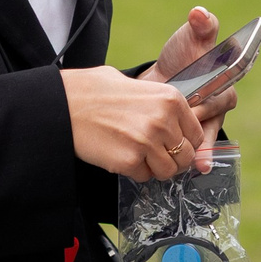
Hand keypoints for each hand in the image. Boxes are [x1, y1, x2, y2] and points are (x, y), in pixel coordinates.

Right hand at [63, 64, 210, 180]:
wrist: (64, 103)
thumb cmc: (95, 91)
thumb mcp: (137, 85)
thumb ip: (160, 104)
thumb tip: (175, 123)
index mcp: (171, 99)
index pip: (197, 134)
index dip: (185, 143)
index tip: (173, 145)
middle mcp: (164, 120)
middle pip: (185, 156)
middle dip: (172, 160)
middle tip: (155, 156)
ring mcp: (147, 141)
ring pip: (167, 171)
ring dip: (154, 168)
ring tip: (138, 156)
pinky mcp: (129, 160)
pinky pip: (143, 176)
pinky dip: (134, 171)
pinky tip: (120, 156)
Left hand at [145, 5, 239, 156]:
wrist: (161, 78)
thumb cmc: (182, 55)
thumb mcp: (191, 36)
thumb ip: (201, 25)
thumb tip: (200, 13)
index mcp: (226, 78)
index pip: (224, 89)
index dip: (212, 97)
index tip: (201, 101)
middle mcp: (220, 102)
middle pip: (216, 116)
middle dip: (201, 122)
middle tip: (185, 126)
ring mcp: (208, 120)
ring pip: (211, 135)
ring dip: (205, 149)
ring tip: (200, 162)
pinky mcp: (194, 135)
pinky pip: (201, 147)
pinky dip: (200, 158)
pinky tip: (197, 168)